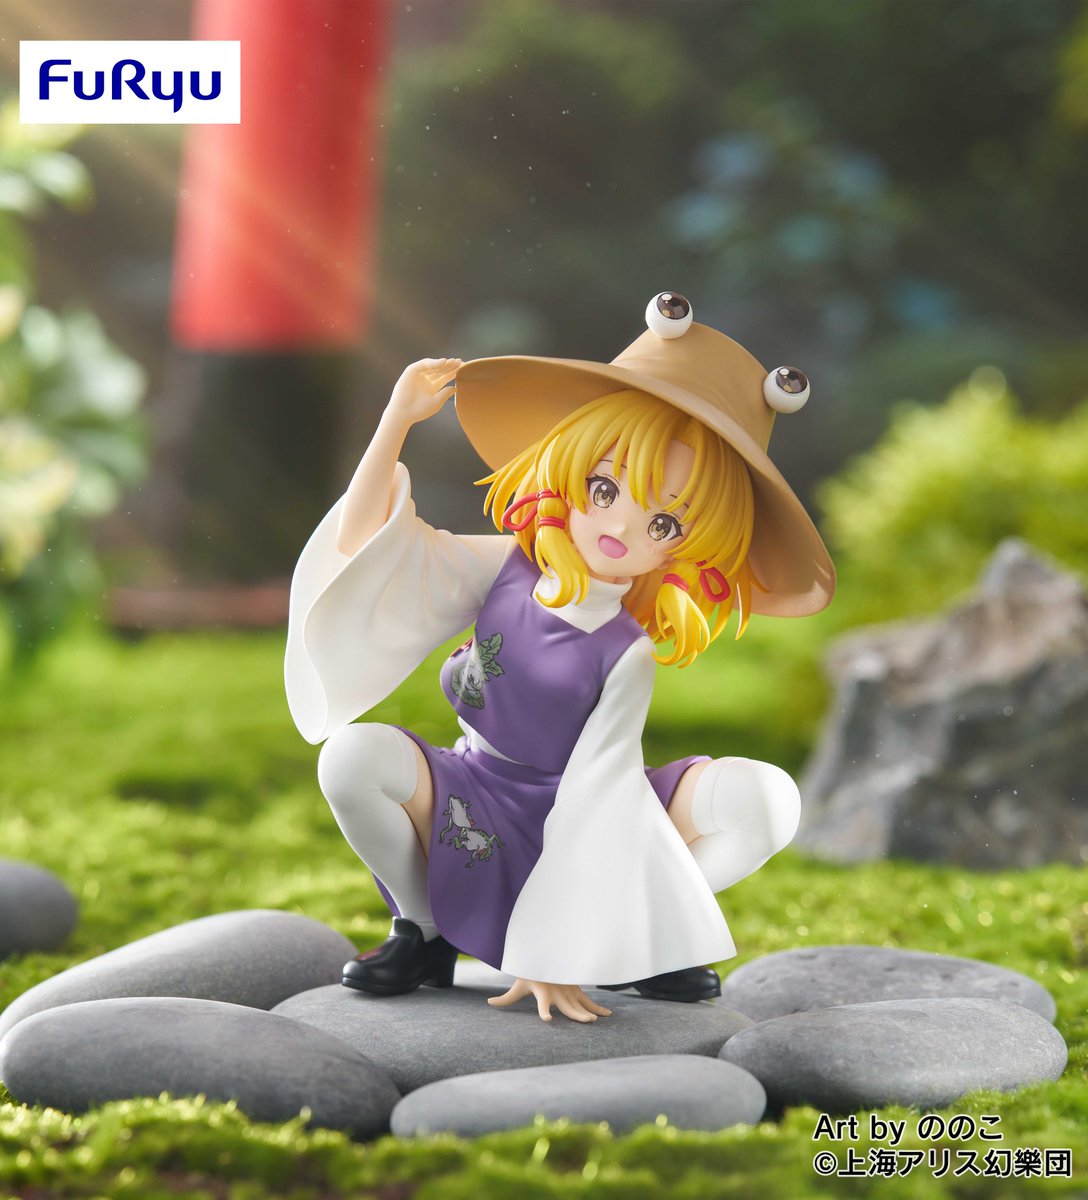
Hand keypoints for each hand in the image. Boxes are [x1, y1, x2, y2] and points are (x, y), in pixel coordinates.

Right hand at [386, 357, 461, 426]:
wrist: (403, 414)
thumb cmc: (419, 411)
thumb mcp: (436, 402)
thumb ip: (445, 394)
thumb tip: (455, 387)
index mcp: (432, 387)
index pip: (444, 377)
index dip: (454, 373)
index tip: (464, 369)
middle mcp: (425, 379)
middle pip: (440, 370)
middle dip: (450, 366)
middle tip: (461, 362)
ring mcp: (418, 375)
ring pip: (433, 366)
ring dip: (443, 363)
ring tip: (454, 362)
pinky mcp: (411, 371)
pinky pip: (423, 364)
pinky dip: (433, 363)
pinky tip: (443, 362)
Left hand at [487, 978, 612, 1022]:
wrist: (545, 956)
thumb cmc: (530, 973)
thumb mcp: (518, 985)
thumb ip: (505, 998)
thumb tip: (488, 1003)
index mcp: (543, 994)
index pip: (543, 1006)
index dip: (544, 1013)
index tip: (547, 1019)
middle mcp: (557, 994)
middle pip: (568, 1007)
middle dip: (578, 1015)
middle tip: (589, 1021)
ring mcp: (568, 992)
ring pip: (581, 1004)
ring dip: (589, 1011)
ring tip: (597, 1020)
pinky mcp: (575, 990)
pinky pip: (588, 1001)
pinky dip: (598, 1007)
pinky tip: (608, 1015)